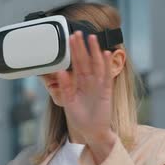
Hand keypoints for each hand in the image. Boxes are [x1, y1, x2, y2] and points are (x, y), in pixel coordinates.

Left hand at [59, 31, 115, 145]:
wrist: (91, 131)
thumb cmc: (80, 117)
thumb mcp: (68, 101)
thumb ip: (65, 87)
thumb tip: (59, 72)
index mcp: (79, 82)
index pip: (76, 63)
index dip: (73, 51)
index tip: (70, 38)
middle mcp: (89, 81)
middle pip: (85, 60)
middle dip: (82, 47)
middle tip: (78, 32)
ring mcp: (98, 85)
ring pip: (96, 65)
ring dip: (94, 52)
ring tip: (92, 39)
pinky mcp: (106, 91)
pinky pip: (106, 76)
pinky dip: (106, 65)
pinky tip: (105, 54)